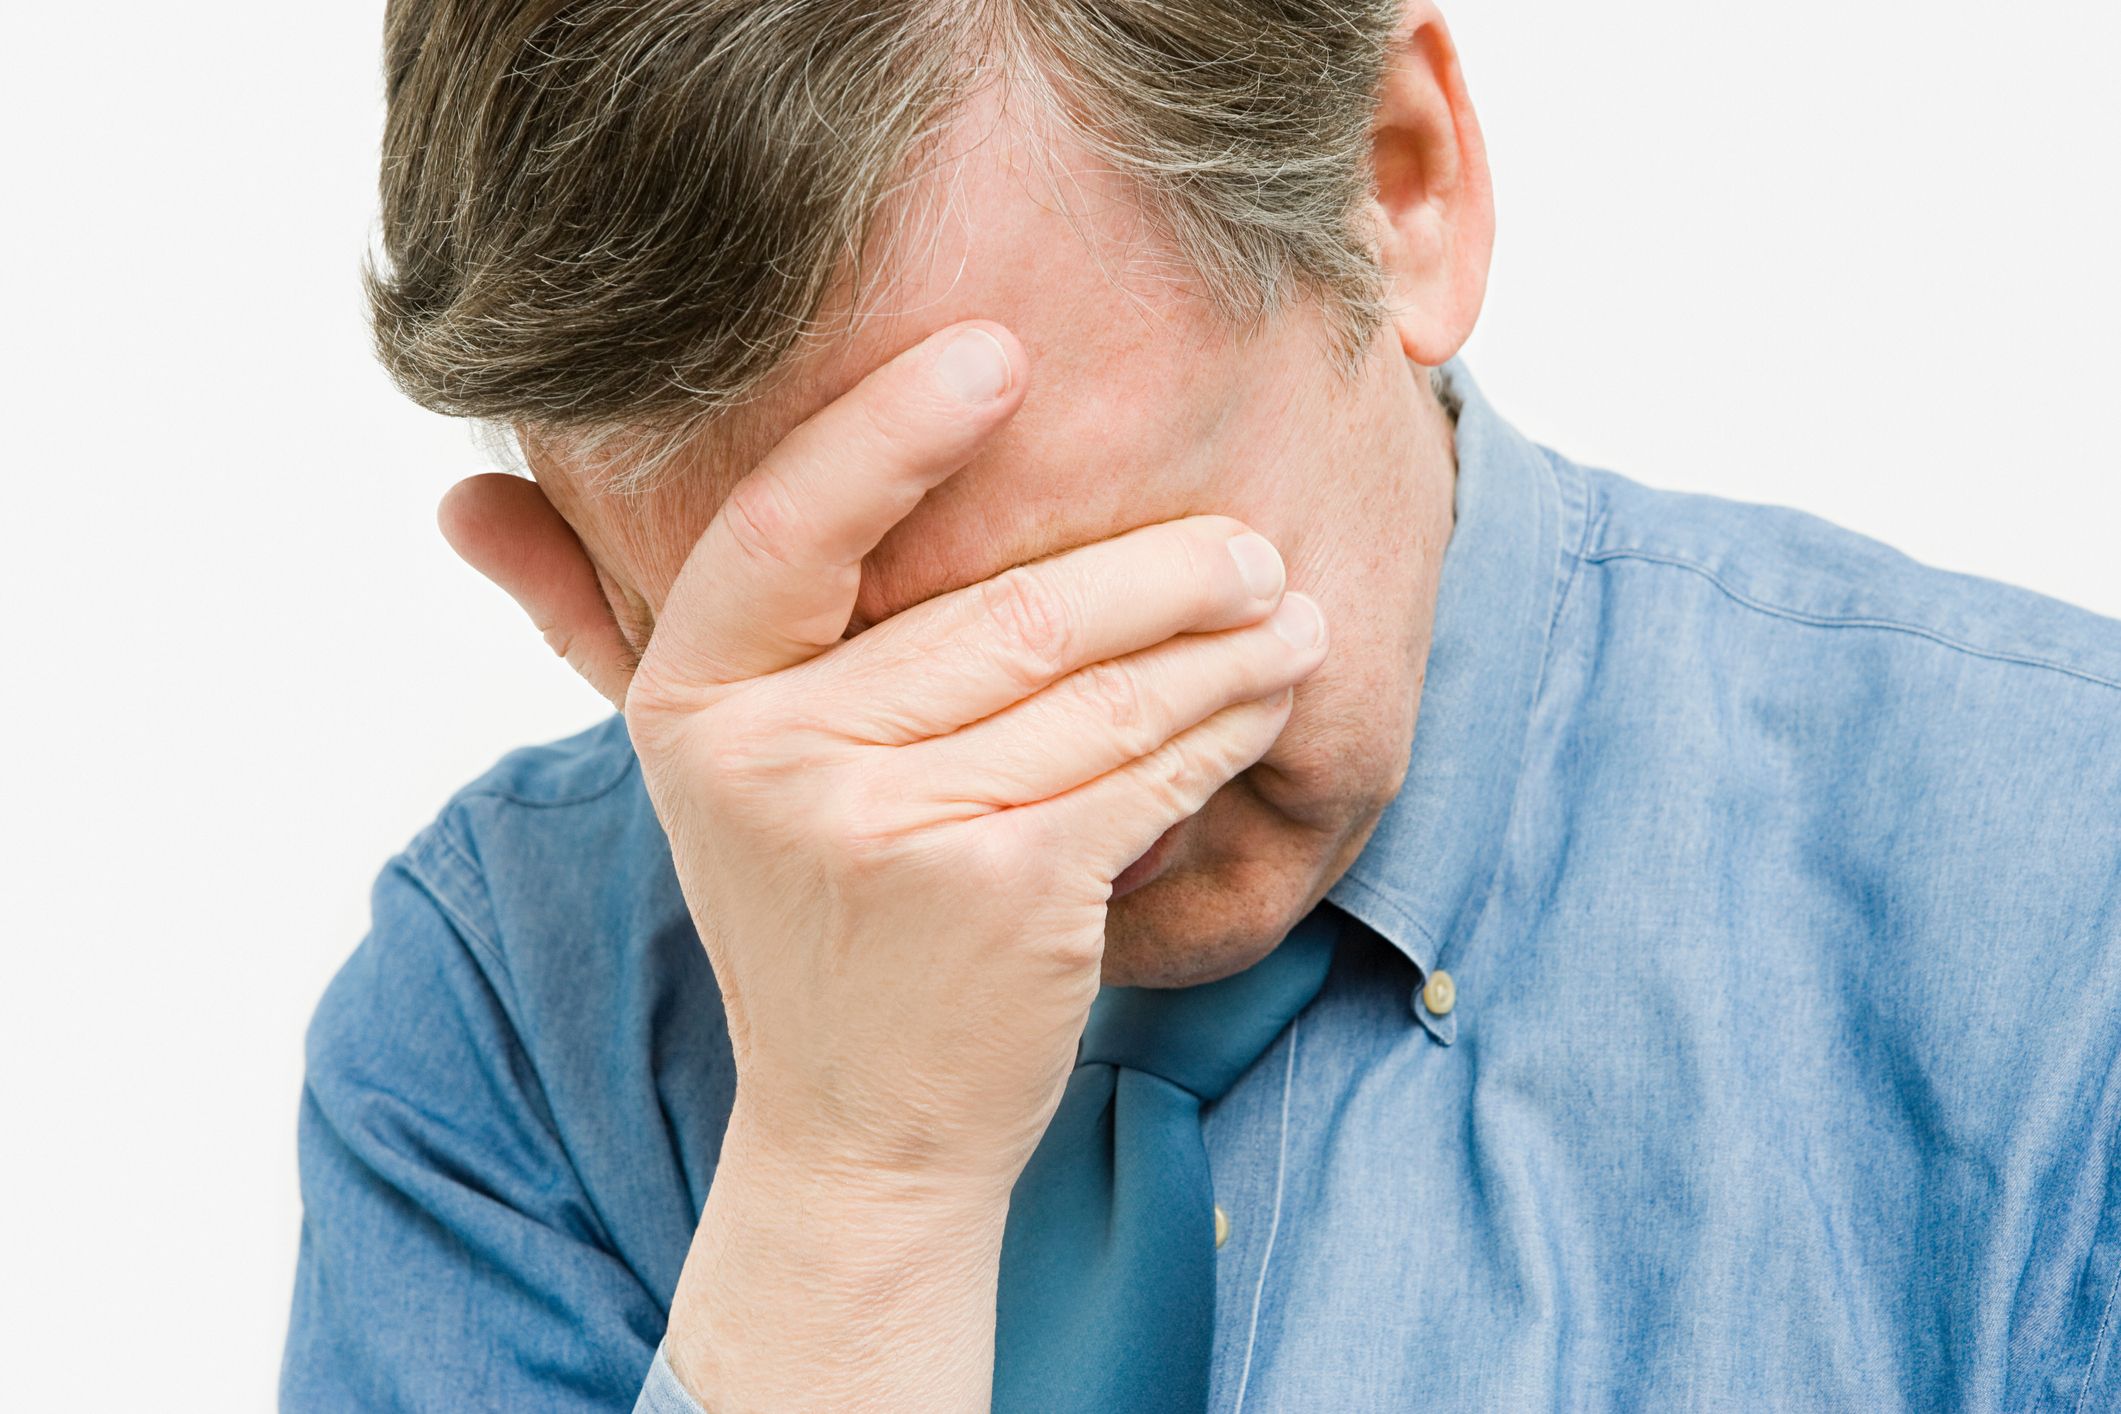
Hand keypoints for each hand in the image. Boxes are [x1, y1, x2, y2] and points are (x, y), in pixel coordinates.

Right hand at [439, 321, 1328, 1197]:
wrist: (858, 1125)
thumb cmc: (805, 916)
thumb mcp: (698, 775)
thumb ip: (588, 622)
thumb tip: (458, 499)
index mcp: (694, 706)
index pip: (783, 535)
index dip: (885, 436)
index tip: (994, 357)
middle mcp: (774, 764)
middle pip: (997, 614)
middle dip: (1152, 567)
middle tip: (1248, 536)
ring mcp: (890, 832)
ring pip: (1094, 689)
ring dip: (1217, 639)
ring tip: (1285, 603)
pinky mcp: (1005, 891)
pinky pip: (1141, 769)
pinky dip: (1222, 725)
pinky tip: (1270, 692)